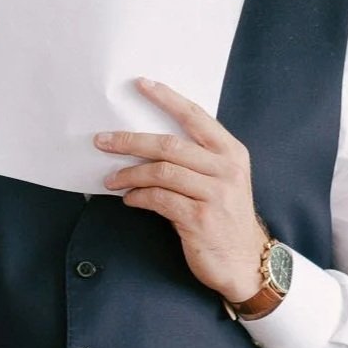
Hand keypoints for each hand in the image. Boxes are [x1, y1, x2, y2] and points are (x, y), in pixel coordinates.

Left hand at [97, 77, 267, 304]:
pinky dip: (138, 197)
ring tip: (111, 179)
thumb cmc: (225, 218)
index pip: (196, 116)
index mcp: (231, 153)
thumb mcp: (222, 181)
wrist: (245, 262)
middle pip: (169, 144)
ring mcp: (215, 194)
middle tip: (102, 141)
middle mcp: (226, 169)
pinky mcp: (200, 219)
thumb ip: (197, 159)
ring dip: (129, 174)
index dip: (167, 98)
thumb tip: (148, 143)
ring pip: (161, 171)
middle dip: (130, 140)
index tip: (141, 85)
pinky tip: (129, 199)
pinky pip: (159, 199)